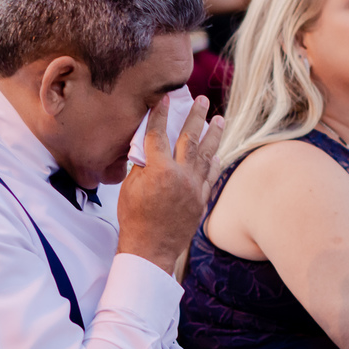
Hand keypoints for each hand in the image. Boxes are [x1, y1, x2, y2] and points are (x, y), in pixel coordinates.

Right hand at [118, 95, 223, 273]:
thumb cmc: (134, 219)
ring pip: (206, 154)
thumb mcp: (129, 188)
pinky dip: (214, 162)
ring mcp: (194, 187)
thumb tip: (148, 149)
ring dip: (213, 134)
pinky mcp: (201, 199)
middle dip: (195, 116)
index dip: (160, 115)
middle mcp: (181, 175)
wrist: (151, 249)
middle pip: (190, 138)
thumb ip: (141, 166)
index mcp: (159, 170)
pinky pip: (211, 176)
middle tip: (201, 100)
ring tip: (219, 119)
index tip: (164, 99)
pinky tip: (217, 152)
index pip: (159, 135)